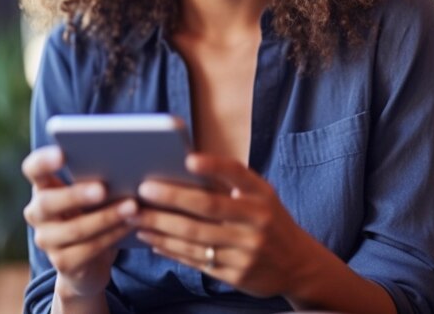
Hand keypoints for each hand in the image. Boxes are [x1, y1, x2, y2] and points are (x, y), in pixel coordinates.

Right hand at [22, 146, 137, 299]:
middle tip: (103, 188)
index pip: (33, 169)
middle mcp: (37, 213)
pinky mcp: (62, 263)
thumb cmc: (93, 209)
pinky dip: (113, 234)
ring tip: (132, 205)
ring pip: (75, 229)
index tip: (62, 152)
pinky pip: (89, 248)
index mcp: (43, 186)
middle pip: (49, 202)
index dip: (43, 161)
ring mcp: (47, 240)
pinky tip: (130, 224)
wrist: (89, 260)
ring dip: (107, 216)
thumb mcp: (90, 190)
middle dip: (77, 195)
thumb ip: (96, 175)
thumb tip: (123, 159)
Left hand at [132, 153, 308, 298]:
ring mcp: (246, 251)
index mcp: (261, 195)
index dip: (213, 166)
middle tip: (142, 189)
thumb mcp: (261, 196)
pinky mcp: (235, 275)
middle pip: (207, 207)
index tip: (188, 159)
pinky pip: (196, 260)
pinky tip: (153, 240)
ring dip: (161, 226)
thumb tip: (185, 171)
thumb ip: (232, 185)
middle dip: (171, 197)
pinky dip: (171, 249)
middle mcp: (256, 222)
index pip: (237, 174)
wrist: (297, 265)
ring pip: (195, 237)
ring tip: (136, 217)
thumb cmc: (268, 220)